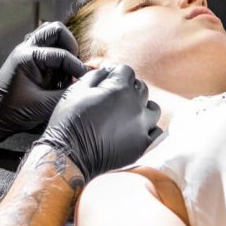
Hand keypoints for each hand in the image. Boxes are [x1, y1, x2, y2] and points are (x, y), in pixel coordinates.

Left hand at [0, 22, 88, 152]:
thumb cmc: (14, 113)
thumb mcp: (44, 106)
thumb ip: (68, 93)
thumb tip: (88, 85)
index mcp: (27, 57)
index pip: (62, 55)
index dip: (77, 69)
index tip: (85, 82)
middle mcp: (24, 48)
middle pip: (56, 30)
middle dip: (71, 46)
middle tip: (75, 67)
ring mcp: (24, 50)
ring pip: (50, 33)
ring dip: (63, 46)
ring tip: (68, 67)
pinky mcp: (26, 57)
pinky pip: (45, 44)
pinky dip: (55, 51)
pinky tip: (58, 70)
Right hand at [34, 65, 160, 180]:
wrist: (70, 154)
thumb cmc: (69, 120)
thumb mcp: (76, 90)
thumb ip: (96, 75)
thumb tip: (106, 71)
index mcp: (119, 88)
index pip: (126, 71)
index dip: (115, 73)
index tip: (107, 80)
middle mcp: (136, 105)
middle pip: (141, 88)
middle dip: (128, 89)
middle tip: (114, 98)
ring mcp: (142, 126)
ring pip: (153, 108)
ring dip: (142, 107)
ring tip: (128, 114)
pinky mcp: (143, 145)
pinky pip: (157, 132)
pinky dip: (149, 128)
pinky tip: (136, 130)